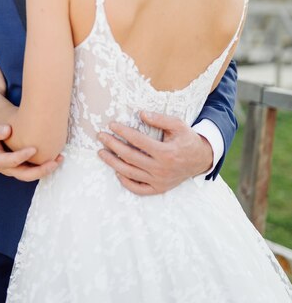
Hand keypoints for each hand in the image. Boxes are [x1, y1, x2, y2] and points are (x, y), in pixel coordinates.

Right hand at [0, 124, 62, 180]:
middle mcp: (6, 169)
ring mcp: (13, 169)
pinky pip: (32, 170)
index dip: (22, 156)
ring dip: (46, 169)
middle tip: (54, 162)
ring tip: (59, 159)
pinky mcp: (19, 166)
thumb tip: (8, 130)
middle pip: (24, 175)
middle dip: (40, 170)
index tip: (34, 149)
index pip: (10, 161)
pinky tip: (56, 158)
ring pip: (31, 175)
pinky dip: (44, 166)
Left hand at [98, 111, 212, 195]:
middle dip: (112, 145)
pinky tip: (117, 171)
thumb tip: (141, 113)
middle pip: (130, 157)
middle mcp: (161, 169)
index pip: (138, 141)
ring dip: (113, 163)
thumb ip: (160, 119)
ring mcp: (159, 181)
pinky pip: (138, 189)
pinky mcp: (159, 189)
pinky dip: (126, 182)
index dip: (123, 132)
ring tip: (101, 153)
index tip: (112, 124)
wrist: (201, 159)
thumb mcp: (178, 125)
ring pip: (130, 173)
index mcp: (166, 152)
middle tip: (101, 136)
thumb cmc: (187, 139)